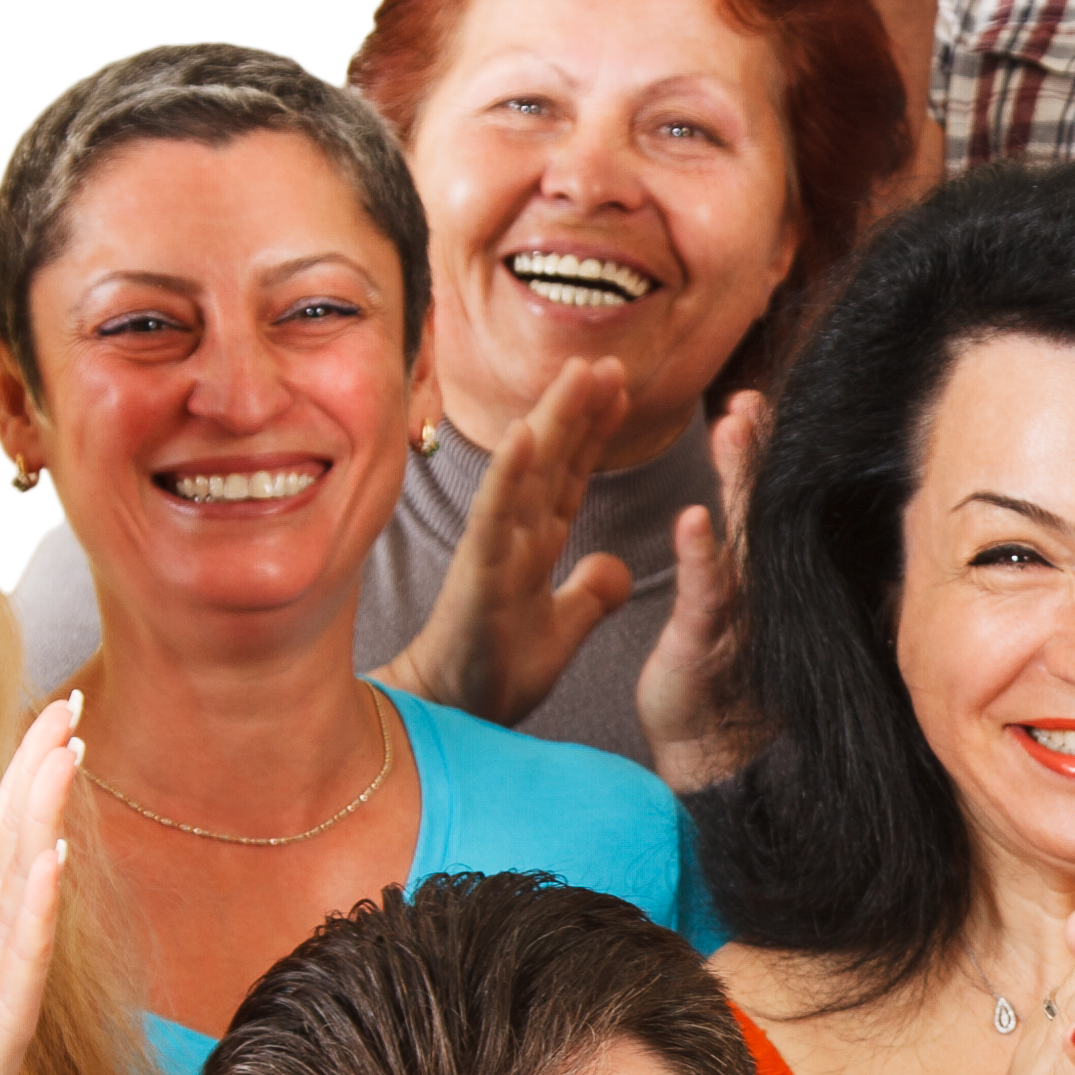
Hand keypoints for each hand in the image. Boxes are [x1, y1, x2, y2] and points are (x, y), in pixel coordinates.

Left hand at [0, 697, 84, 1074]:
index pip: (6, 814)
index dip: (28, 760)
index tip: (56, 702)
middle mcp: (0, 920)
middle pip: (27, 831)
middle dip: (47, 771)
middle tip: (73, 708)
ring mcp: (11, 961)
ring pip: (32, 878)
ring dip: (48, 819)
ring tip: (63, 763)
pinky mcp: (9, 1006)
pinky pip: (27, 948)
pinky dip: (40, 906)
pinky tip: (50, 864)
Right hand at [381, 360, 633, 725]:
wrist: (454, 714)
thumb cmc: (495, 673)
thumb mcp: (561, 632)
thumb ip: (589, 596)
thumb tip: (619, 569)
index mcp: (534, 546)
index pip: (569, 477)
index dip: (593, 432)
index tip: (619, 389)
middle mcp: (514, 537)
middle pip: (552, 461)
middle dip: (579, 409)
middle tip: (607, 361)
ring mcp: (494, 551)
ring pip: (528, 474)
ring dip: (552, 420)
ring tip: (579, 372)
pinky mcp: (478, 575)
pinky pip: (494, 518)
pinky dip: (508, 475)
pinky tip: (523, 434)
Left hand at [638, 392, 770, 789]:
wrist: (708, 759)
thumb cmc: (711, 690)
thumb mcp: (718, 621)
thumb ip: (726, 573)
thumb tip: (729, 533)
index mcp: (745, 577)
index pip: (751, 502)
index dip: (750, 453)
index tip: (743, 403)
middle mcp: (752, 588)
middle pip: (758, 503)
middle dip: (754, 447)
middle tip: (748, 396)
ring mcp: (737, 614)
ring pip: (741, 533)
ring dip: (737, 479)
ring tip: (731, 426)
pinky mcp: (708, 644)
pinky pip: (707, 593)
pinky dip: (702, 555)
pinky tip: (694, 516)